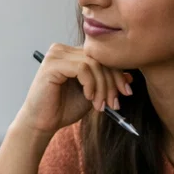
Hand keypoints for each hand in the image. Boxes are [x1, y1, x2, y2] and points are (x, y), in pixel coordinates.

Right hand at [14, 43, 132, 136]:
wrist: (42, 123)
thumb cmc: (63, 109)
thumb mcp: (92, 94)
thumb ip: (106, 83)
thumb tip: (130, 76)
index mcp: (71, 53)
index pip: (101, 56)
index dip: (117, 73)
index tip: (126, 92)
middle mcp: (62, 49)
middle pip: (99, 58)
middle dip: (112, 82)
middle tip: (114, 103)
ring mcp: (56, 55)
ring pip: (93, 63)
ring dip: (102, 86)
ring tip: (100, 105)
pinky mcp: (52, 64)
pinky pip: (82, 68)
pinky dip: (90, 84)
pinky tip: (88, 97)